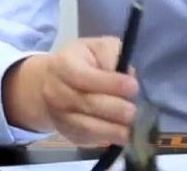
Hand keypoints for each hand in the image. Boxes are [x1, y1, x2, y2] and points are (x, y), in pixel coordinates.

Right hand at [4, 37, 138, 147]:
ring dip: (112, 130)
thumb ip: (112, 55)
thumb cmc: (82, 61)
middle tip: (135, 111)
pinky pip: (86, 139)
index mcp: (64, 65)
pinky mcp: (66, 132)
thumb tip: (128, 75)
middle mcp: (56, 92)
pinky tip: (121, 136)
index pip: (87, 77)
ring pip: (86, 127)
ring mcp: (59, 115)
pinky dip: (104, 139)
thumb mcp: (97, 46)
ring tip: (132, 130)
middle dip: (115, 109)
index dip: (111, 84)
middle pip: (88, 104)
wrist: (51, 83)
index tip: (133, 87)